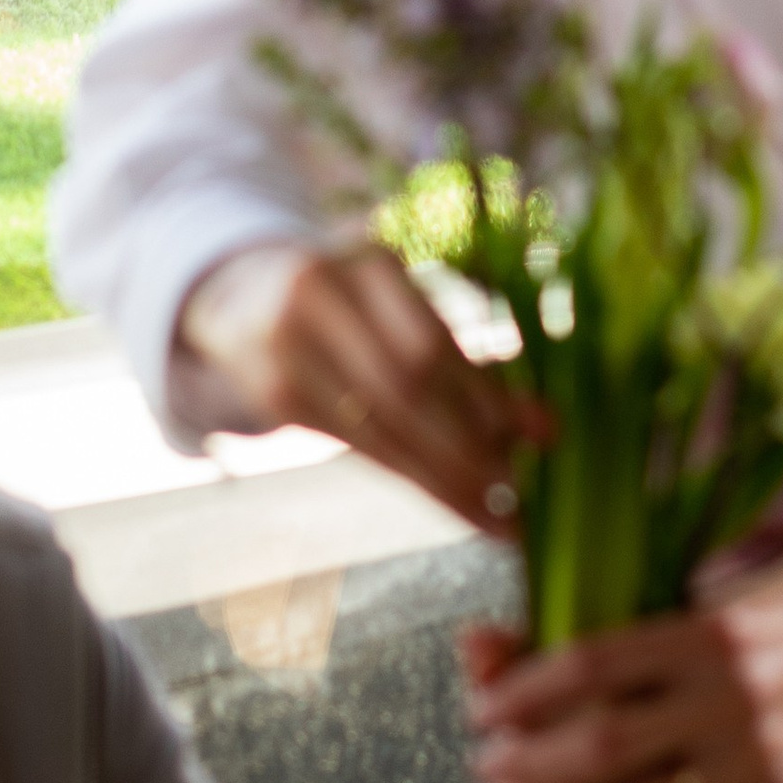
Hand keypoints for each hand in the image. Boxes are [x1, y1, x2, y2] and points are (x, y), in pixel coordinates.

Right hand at [178, 241, 546, 537]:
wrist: (240, 293)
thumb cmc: (352, 302)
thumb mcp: (397, 305)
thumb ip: (462, 358)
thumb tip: (541, 426)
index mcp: (367, 265)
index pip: (431, 344)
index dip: (485, 396)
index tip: (540, 437)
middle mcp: (318, 298)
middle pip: (404, 389)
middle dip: (467, 447)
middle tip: (520, 493)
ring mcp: (284, 348)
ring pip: (379, 428)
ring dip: (444, 478)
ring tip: (497, 516)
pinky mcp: (270, 393)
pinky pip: (355, 444)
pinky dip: (409, 475)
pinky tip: (450, 500)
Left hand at [464, 449, 782, 782]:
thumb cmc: (740, 617)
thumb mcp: (671, 602)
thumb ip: (578, 630)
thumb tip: (474, 642)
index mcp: (701, 631)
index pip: (590, 664)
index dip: (522, 692)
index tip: (480, 711)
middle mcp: (735, 694)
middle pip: (604, 745)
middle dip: (527, 766)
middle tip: (486, 769)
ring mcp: (760, 756)